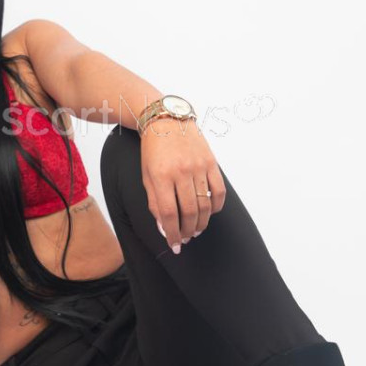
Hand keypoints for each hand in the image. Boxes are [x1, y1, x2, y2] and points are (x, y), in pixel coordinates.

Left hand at [140, 117, 225, 252]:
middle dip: (188, 231)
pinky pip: (219, 191)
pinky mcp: (211, 162)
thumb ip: (155, 202)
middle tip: (186, 238)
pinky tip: (209, 213)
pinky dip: (216, 206)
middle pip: (190, 212)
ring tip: (196, 230)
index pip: (169, 213)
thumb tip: (165, 227)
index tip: (174, 245)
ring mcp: (199, 166)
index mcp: (161, 176)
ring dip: (202, 223)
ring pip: (205, 205)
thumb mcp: (146, 176)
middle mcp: (181, 171)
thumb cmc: (153, 150)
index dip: (173, 233)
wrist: (167, 120)